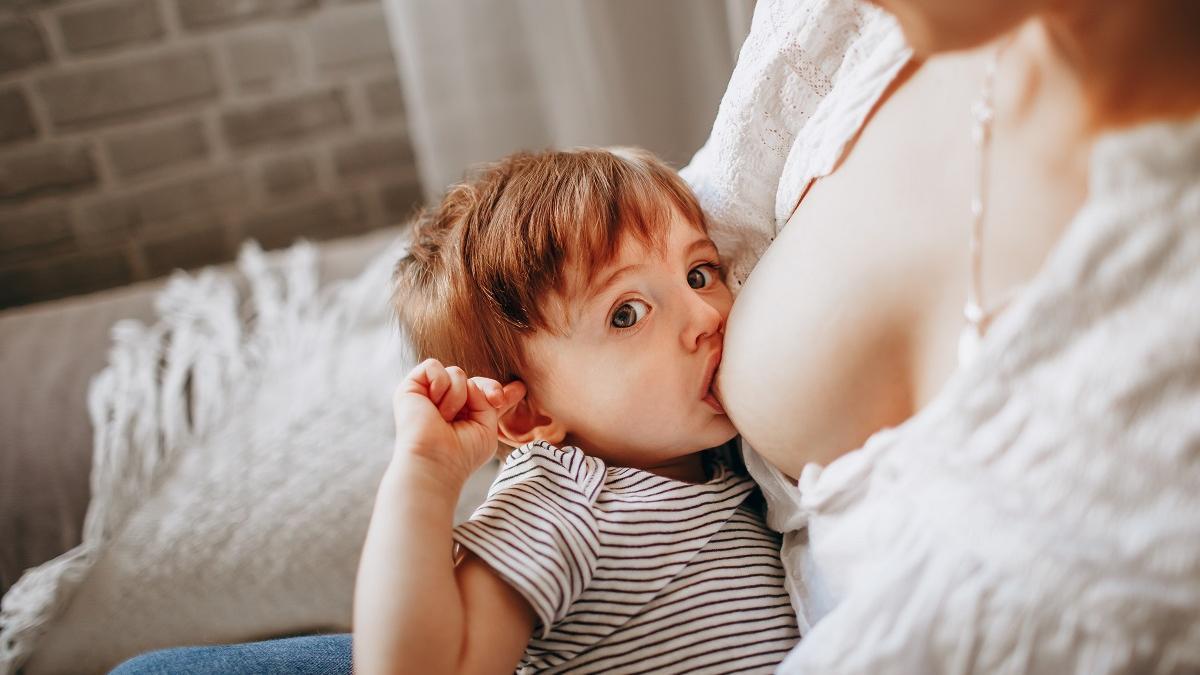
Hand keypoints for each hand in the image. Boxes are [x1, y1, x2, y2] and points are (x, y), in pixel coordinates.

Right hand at [391, 359, 525, 486]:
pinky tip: (435, 405)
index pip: (481, 395)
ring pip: (456, 373)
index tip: (520, 389)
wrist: (436, 461)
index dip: (496, 390)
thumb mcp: (487, 427)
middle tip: (494, 401)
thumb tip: (500, 387)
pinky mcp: (410, 387)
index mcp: (463, 416)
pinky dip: (440, 384)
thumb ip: (491, 403)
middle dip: (488, 388)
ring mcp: (428, 395)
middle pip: (473, 380)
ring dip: (458, 396)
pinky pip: (432, 366)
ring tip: (446, 418)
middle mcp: (445, 404)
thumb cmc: (462, 453)